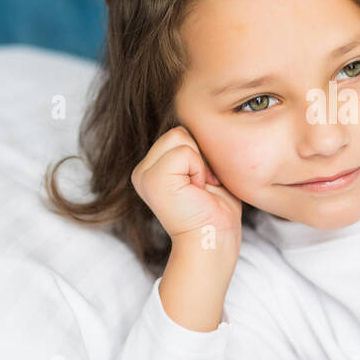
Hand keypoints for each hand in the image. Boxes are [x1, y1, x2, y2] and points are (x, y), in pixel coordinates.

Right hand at [131, 125, 242, 247]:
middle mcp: (143, 170)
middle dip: (200, 157)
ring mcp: (144, 174)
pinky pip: (184, 152)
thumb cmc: (216, 211)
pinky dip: (198, 170)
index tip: (204, 183)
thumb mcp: (205, 171)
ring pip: (180, 137)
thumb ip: (195, 149)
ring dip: (199, 163)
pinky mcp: (152, 179)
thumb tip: (201, 118)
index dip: (201, 155)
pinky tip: (196, 191)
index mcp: (153, 167)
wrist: (213, 241)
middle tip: (203, 187)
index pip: (181, 133)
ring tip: (199, 188)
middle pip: (179, 131)